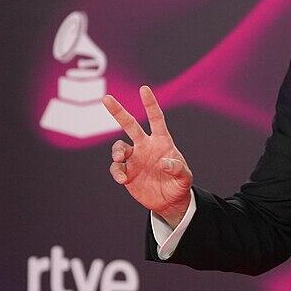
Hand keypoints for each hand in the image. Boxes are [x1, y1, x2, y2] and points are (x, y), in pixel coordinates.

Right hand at [103, 85, 192, 226]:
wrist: (169, 202)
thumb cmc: (179, 185)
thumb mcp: (184, 177)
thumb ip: (178, 168)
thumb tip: (164, 162)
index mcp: (162, 142)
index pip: (156, 119)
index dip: (150, 104)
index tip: (143, 89)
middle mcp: (145, 146)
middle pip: (130, 125)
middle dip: (118, 111)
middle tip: (106, 98)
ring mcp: (134, 159)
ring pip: (119, 147)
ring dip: (117, 151)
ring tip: (121, 158)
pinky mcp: (126, 172)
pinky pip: (116, 168)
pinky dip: (116, 171)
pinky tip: (123, 179)